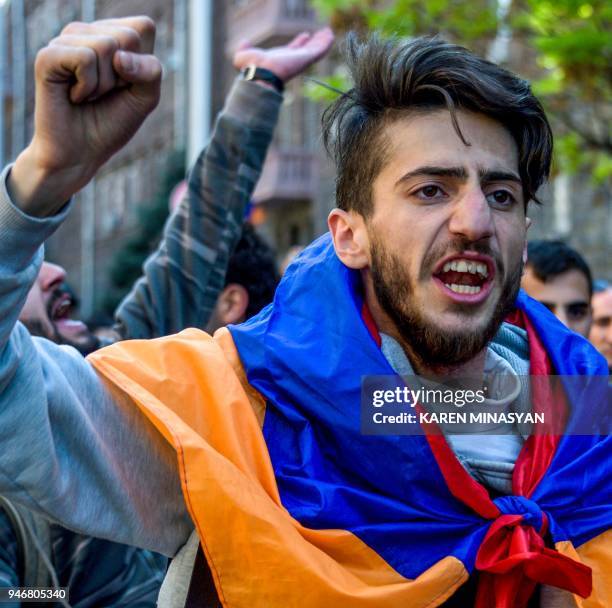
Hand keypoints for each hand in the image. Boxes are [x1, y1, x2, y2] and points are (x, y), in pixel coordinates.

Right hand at [9, 17, 161, 216]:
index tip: (127, 84)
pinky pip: (84, 58)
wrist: (82, 153)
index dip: (144, 64)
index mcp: (113, 36)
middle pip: (128, 36)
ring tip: (88, 95)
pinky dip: (87, 86)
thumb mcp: (145, 97)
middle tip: (106, 93)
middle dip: (125, 75)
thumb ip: (150, 71)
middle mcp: (88, 32)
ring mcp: (66, 41)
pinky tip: (74, 96)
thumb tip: (119, 56)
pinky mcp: (48, 56)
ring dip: (105, 84)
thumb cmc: (112, 123)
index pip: (144, 27)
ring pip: (106, 46)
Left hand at [233, 27, 333, 82]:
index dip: (299, 42)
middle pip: (307, 49)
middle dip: (314, 42)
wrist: (260, 74)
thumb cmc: (251, 68)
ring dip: (322, 41)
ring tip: (329, 32)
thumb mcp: (243, 56)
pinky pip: (319, 50)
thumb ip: (244, 48)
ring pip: (315, 49)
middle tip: (322, 34)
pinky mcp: (306, 59)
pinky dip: (326, 44)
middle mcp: (292, 60)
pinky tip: (331, 36)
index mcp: (281, 59)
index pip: (293, 49)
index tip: (305, 35)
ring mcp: (300, 60)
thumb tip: (244, 42)